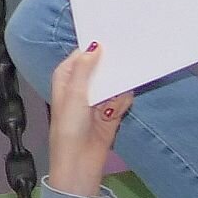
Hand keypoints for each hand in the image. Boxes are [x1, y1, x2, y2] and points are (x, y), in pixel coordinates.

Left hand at [38, 39, 133, 197]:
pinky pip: (122, 99)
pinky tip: (123, 101)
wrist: (79, 164)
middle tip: (129, 48)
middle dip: (112, 62)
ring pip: (113, 82)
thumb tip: (94, 46)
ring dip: (120, 81)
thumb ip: (85, 70)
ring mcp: (97, 100)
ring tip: (132, 70)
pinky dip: (123, 100)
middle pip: (100, 68)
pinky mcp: (111, 114)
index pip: (81, 56)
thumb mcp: (74, 95)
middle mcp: (81, 87)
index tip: (112, 34)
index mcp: (66, 79)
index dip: (94, 47)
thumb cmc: (69, 128)